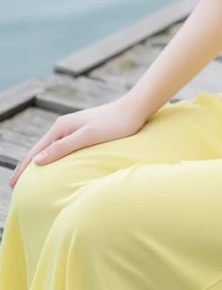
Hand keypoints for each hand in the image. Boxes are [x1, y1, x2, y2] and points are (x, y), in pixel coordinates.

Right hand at [8, 95, 147, 189]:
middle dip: (26, 166)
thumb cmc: (115, 124)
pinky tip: (55, 166)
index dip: (23, 168)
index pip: (36, 151)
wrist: (135, 109)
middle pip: (40, 149)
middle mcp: (65, 126)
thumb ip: (63, 148)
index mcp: (62, 127)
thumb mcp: (88, 137)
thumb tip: (37, 161)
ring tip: (30, 179)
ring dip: (39, 163)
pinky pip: (62, 148)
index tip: (11, 185)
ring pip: (50, 148)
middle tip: (14, 186)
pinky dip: (53, 158)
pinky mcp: (84, 131)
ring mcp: (74, 128)